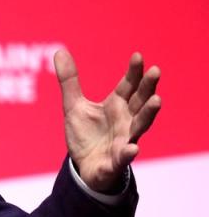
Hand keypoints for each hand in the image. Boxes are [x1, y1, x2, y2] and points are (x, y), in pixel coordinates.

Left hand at [54, 49, 160, 192]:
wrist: (83, 166)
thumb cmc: (85, 133)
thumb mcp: (73, 105)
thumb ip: (69, 80)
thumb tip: (59, 50)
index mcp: (117, 106)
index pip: (128, 86)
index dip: (133, 72)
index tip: (138, 56)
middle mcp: (126, 121)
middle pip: (140, 102)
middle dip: (148, 87)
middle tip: (155, 71)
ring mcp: (124, 140)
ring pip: (140, 126)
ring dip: (148, 114)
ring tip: (156, 100)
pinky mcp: (116, 160)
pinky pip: (124, 157)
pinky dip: (128, 152)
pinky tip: (132, 148)